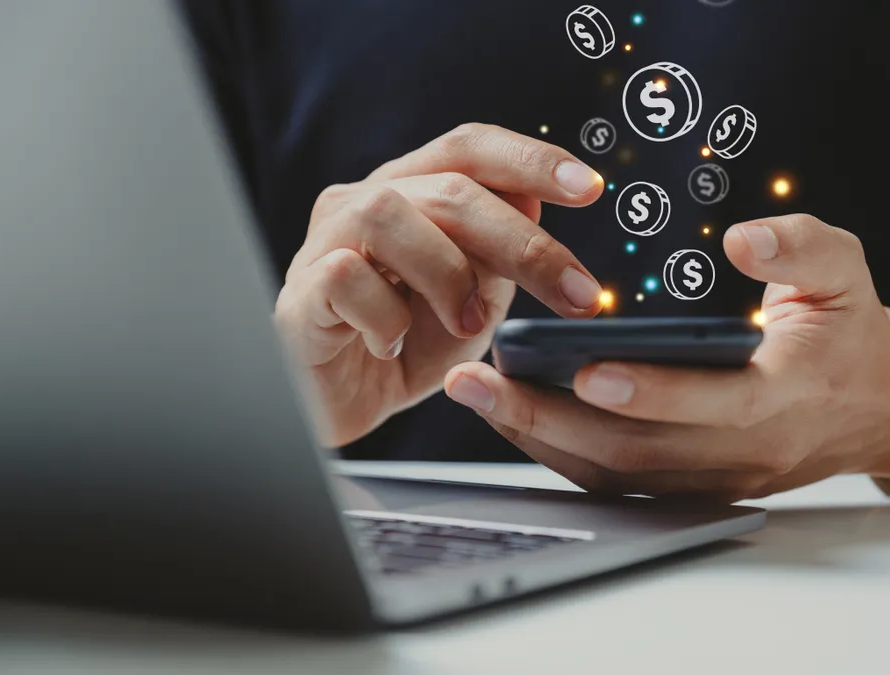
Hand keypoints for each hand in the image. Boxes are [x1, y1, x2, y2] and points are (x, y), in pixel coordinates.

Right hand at [275, 124, 605, 446]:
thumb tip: (535, 199)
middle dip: (524, 242)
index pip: (470, 148)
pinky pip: (345, 277)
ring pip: (388, 213)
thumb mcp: (474, 299)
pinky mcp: (299, 292)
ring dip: (448, 273)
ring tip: (469, 323)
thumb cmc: (407, 346)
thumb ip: (499, 253)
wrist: (342, 406)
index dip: (530, 158)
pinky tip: (394, 347)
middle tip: (576, 295)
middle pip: (449, 188)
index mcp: (412, 191)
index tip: (591, 188)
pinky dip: (386, 318)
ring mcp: (325, 242)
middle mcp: (364, 201)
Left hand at [443, 214, 889, 502]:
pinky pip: (618, 481)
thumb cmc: (851, 332)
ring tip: (477, 395)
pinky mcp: (693, 486)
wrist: (878, 406)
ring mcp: (717, 478)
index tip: (588, 369)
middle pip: (640, 451)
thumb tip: (744, 239)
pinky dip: (561, 453)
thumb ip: (800, 248)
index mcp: (788, 394)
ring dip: (540, 439)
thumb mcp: (846, 271)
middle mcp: (746, 451)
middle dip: (550, 419)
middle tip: (479, 383)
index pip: (717, 404)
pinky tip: (514, 417)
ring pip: (618, 474)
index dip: (653, 392)